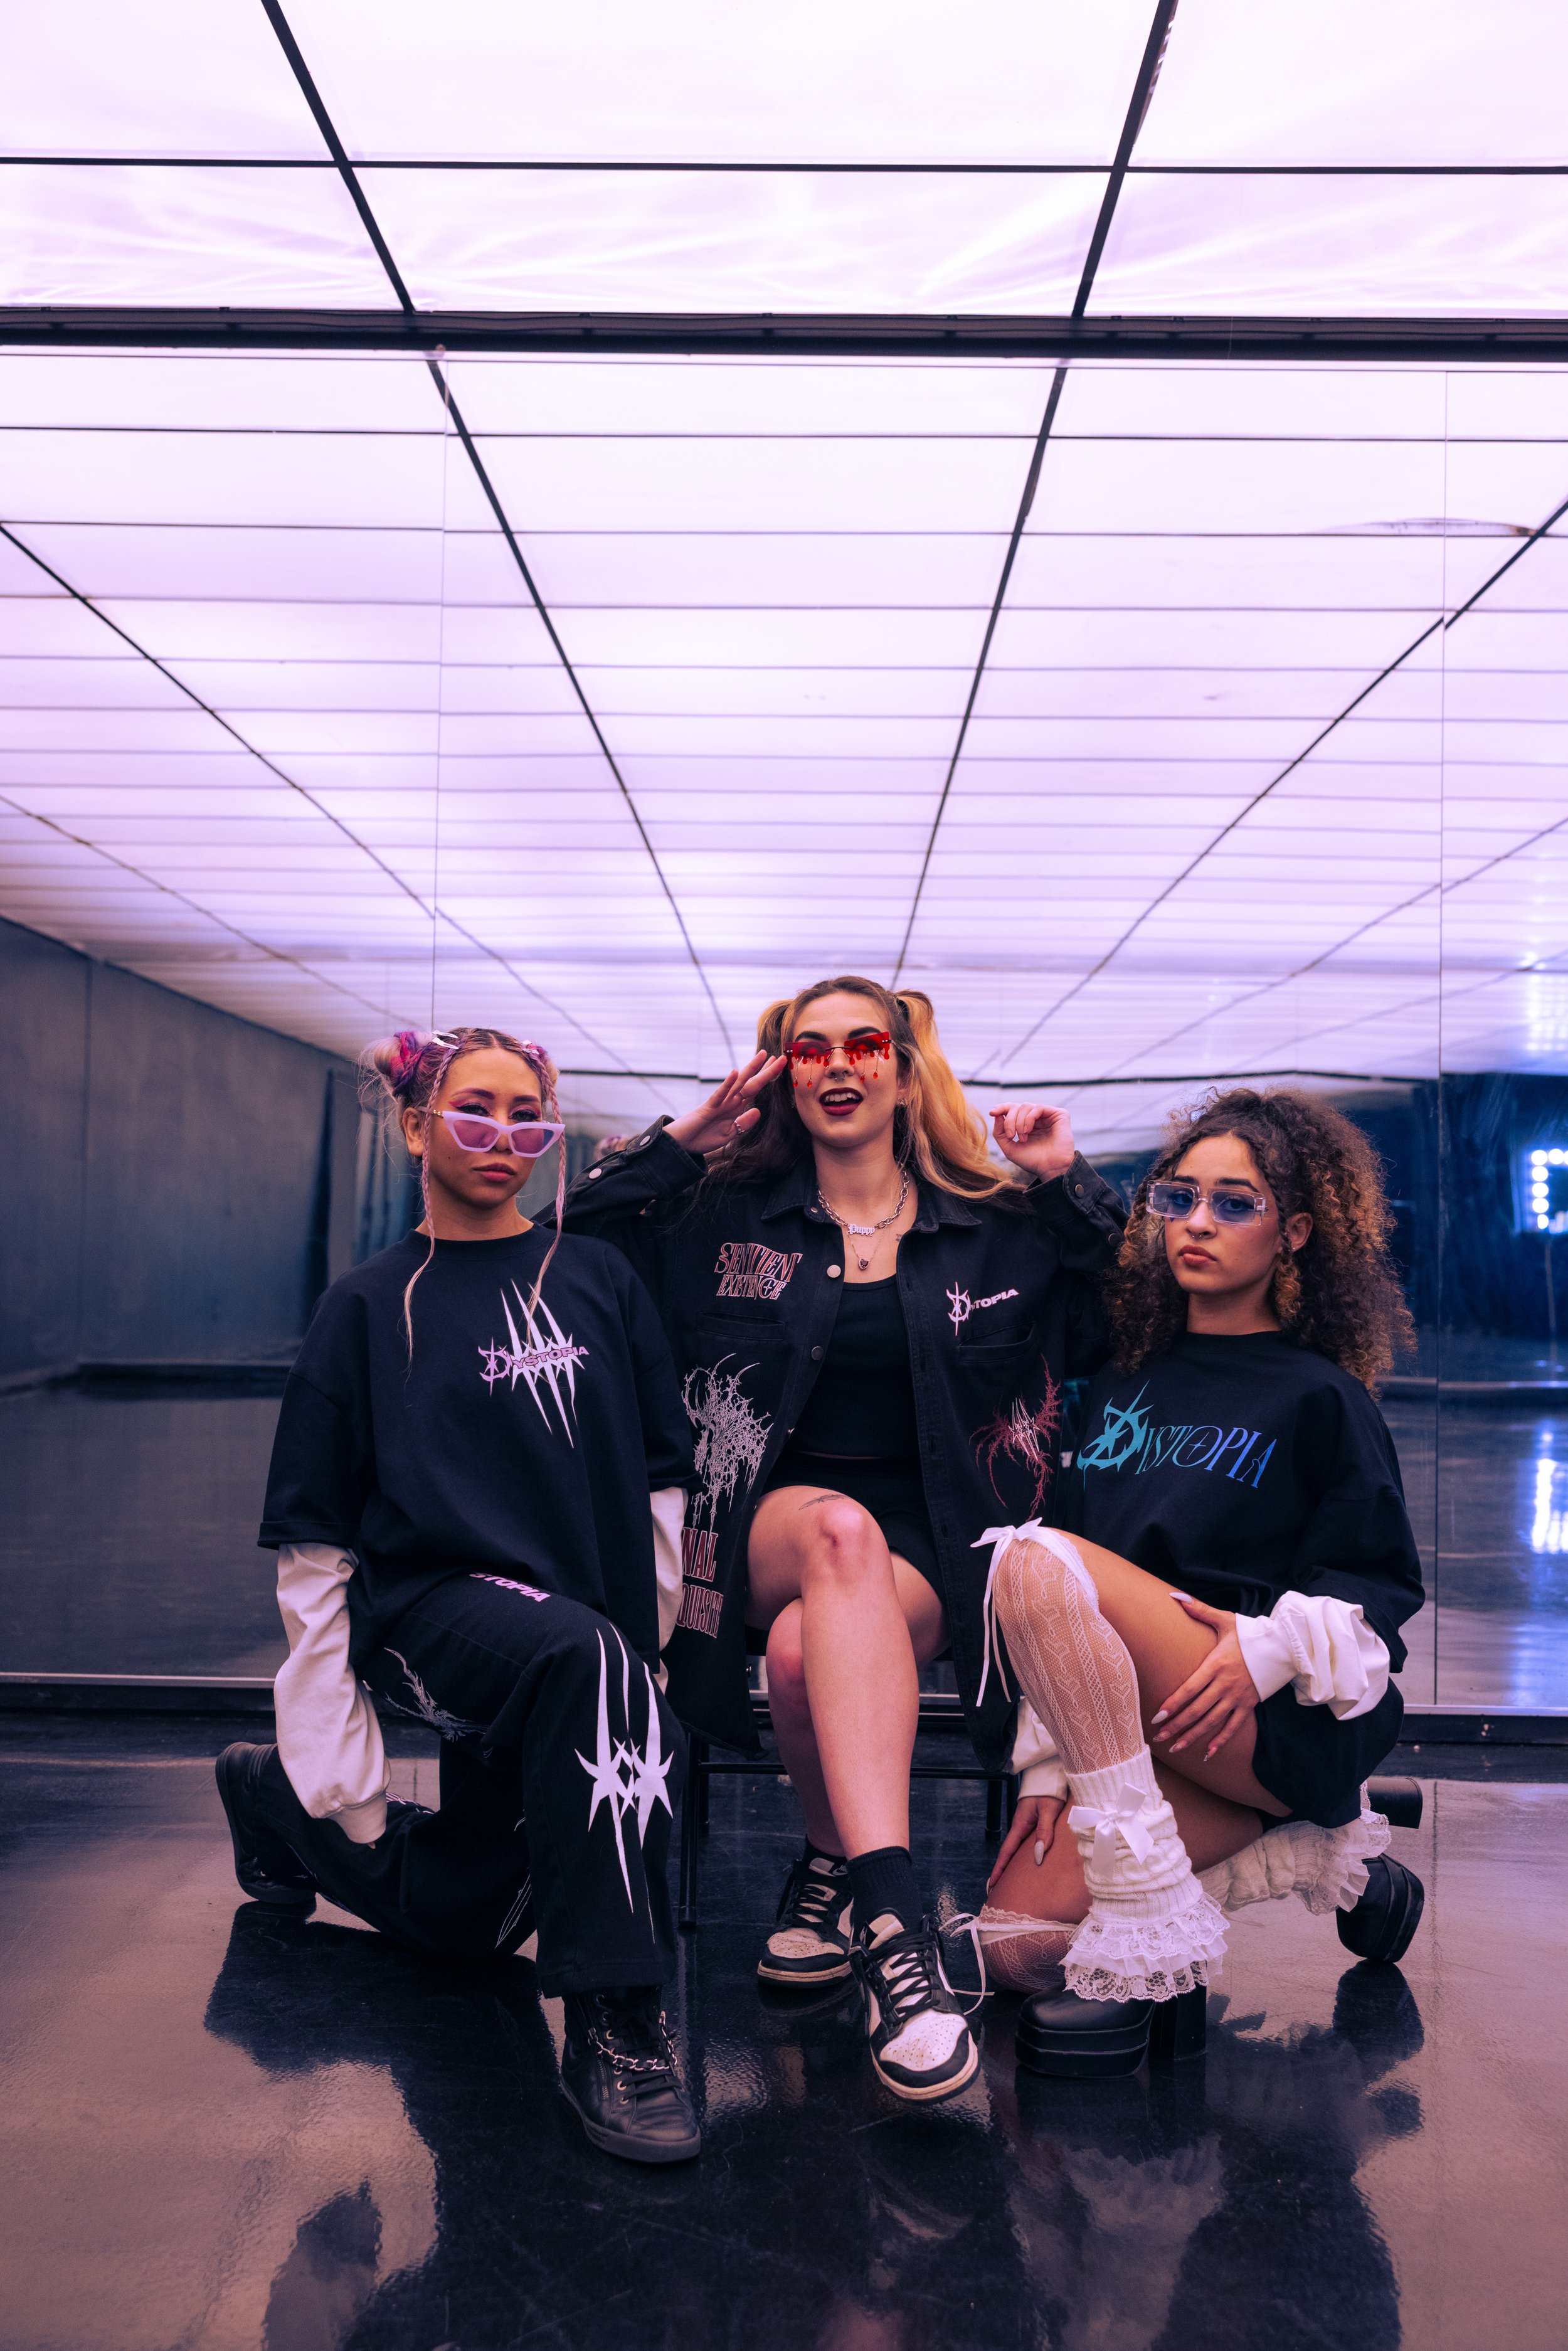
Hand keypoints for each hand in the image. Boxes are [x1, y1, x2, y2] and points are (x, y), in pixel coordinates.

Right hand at [666, 1050, 785, 1156]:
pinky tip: (735, 1072)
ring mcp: (719, 1103)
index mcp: (736, 1108)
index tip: (779, 1067)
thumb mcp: (729, 1134)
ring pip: (739, 1083)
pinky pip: (719, 1094)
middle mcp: (730, 1101)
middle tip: (780, 1057)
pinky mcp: (708, 1107)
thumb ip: (743, 1124)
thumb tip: (758, 1110)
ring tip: (763, 1055)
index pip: (755, 1090)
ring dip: (751, 1069)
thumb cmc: (702, 1138)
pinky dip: (727, 1083)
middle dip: (766, 1071)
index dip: (767, 1079)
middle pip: (751, 1083)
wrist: (682, 1144)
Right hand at [987, 1793, 1065, 1887]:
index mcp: (1020, 1825)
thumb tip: (1038, 1855)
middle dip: (1002, 1872)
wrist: (1049, 1775)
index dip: (1000, 1869)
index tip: (992, 1885)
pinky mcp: (1033, 1824)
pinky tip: (1027, 1864)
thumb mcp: (1048, 1810)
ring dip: (1012, 1865)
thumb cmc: (1049, 1791)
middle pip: (1009, 1854)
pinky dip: (1022, 1856)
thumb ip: (1044, 1831)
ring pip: (1017, 1849)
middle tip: (997, 1891)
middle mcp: (1020, 1827)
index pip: (1007, 1852)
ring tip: (1010, 1883)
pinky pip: (1025, 1844)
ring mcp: (1026, 1826)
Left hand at [990, 1102, 1075, 1182]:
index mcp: (1026, 1124)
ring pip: (1026, 1106)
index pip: (1012, 1109)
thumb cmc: (1032, 1161)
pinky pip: (1038, 1108)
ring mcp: (1048, 1116)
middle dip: (1009, 1120)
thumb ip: (999, 1132)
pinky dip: (1029, 1118)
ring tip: (1022, 1137)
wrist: (1051, 1168)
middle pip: (1016, 1107)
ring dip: (1019, 1122)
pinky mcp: (1059, 1114)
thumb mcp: (1009, 1148)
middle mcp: (1037, 1118)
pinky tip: (1028, 1131)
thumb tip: (996, 1114)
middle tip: (1010, 1135)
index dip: (1001, 1108)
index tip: (992, 1113)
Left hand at [1151, 1594, 1261, 1761]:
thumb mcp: (1225, 1620)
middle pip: (1197, 1710)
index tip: (1158, 1716)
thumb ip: (1199, 1610)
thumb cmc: (1250, 1632)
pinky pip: (1233, 1727)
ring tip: (1176, 1748)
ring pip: (1212, 1721)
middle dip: (1177, 1725)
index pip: (1190, 1689)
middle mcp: (1226, 1684)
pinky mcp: (1249, 1705)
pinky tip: (1207, 1753)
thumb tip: (1175, 1596)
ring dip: (1193, 1736)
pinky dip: (1220, 1740)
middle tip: (1159, 1737)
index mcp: (1216, 1665)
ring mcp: (1238, 1697)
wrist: (1283, 1646)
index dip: (1173, 1704)